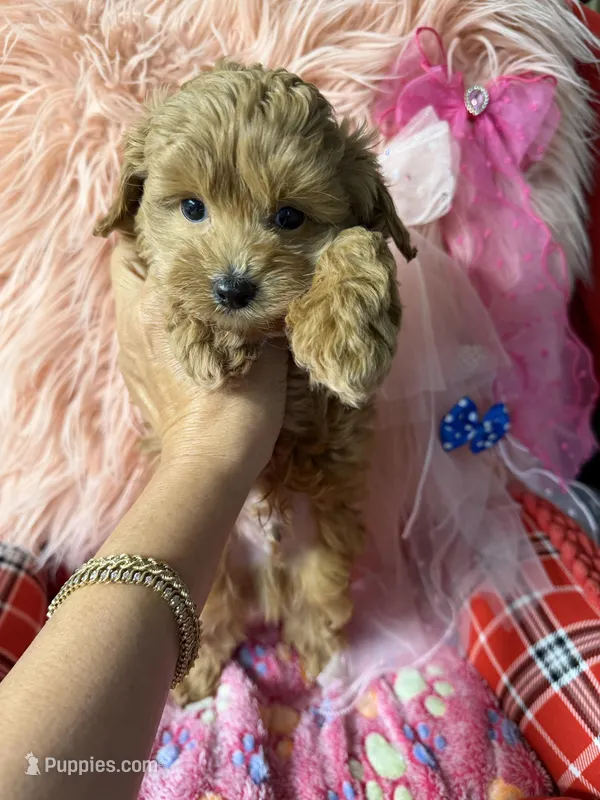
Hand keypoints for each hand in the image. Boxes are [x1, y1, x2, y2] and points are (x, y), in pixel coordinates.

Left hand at [110, 239, 287, 477]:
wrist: (212, 463)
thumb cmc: (240, 404)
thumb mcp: (263, 346)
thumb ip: (258, 306)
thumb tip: (269, 283)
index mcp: (158, 305)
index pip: (141, 244)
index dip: (166, 230)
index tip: (195, 228)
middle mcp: (134, 321)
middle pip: (125, 265)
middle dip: (152, 253)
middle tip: (190, 254)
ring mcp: (130, 351)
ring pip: (129, 299)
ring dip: (154, 288)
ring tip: (190, 289)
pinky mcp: (134, 376)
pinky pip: (136, 331)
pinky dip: (154, 321)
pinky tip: (184, 331)